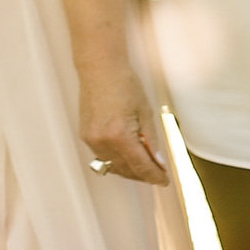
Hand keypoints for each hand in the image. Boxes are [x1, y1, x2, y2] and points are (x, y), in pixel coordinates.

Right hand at [77, 58, 168, 184]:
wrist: (100, 68)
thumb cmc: (124, 83)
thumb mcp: (145, 112)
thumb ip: (152, 140)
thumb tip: (159, 162)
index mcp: (120, 135)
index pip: (140, 165)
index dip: (154, 176)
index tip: (163, 180)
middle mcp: (103, 141)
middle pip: (126, 170)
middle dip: (143, 175)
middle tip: (157, 173)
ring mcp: (92, 140)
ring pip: (113, 166)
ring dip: (130, 170)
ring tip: (144, 165)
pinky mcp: (86, 136)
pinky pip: (103, 156)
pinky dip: (117, 159)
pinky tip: (127, 154)